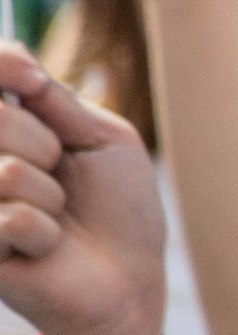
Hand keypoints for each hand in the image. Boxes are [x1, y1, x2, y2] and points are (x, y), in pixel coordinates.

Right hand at [0, 44, 169, 334]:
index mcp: (9, 130)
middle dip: (42, 142)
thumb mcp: (101, 139)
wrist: (127, 278)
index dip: (2, 67)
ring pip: (6, 169)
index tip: (31, 78)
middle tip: (61, 170)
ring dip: (50, 192)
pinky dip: (44, 231)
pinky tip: (47, 247)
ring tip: (57, 215)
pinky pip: (11, 218)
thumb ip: (54, 101)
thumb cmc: (120, 208)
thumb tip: (16, 55)